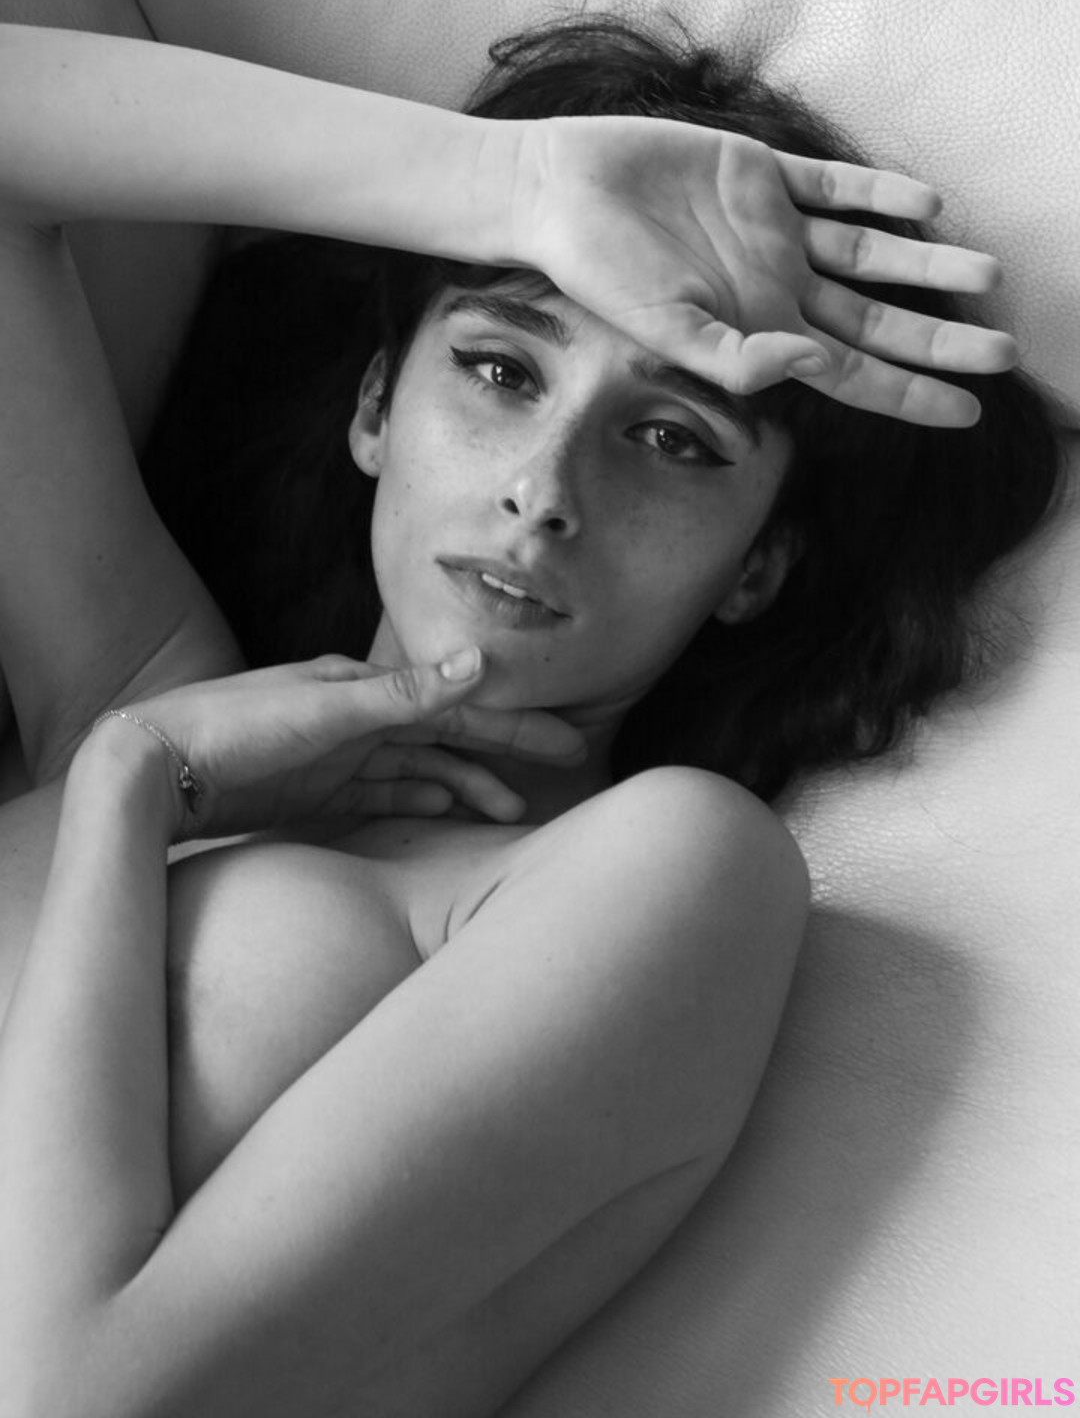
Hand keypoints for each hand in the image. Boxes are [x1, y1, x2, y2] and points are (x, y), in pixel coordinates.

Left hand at [94, 649, 582, 839]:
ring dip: (468, 784)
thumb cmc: (236, 728)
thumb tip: (478, 662)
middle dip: (506, 749)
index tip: (569, 743)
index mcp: (366, 688)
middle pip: (451, 735)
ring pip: (424, 768)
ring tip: (512, 809)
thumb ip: (403, 694)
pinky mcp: (318, 790)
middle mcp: (360, 717)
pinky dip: (418, 798)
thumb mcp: (325, 711)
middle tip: (565, 766)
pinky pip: (384, 794)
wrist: (157, 764)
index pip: (459, 706)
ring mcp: (340, 754)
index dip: (515, 724)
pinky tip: (445, 809)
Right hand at [515, 115, 1016, 425]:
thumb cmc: (597, 272)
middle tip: (1006, 352)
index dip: (911, 394)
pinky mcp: (761, 172)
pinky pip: (836, 186)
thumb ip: (738, 358)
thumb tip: (819, 364)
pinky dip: (881, 193)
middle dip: (941, 338)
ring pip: (871, 254)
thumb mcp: (664, 330)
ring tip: (990, 276)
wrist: (556, 192)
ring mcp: (773, 230)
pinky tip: (926, 205)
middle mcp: (775, 286)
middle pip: (878, 320)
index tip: (969, 412)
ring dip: (929, 266)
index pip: (852, 373)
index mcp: (757, 332)